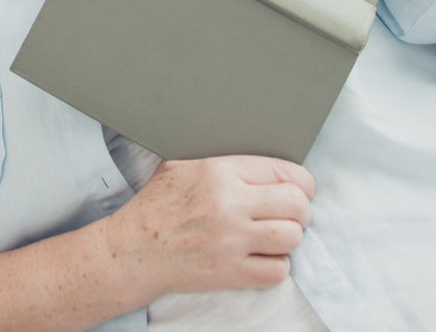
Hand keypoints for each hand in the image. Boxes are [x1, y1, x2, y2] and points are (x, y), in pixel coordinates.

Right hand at [104, 156, 313, 299]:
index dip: (301, 182)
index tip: (300, 189)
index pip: (284, 171)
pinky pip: (277, 271)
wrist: (134, 249)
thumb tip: (258, 161)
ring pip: (292, 237)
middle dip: (301, 210)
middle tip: (293, 214)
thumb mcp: (182, 165)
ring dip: (291, 238)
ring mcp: (231, 240)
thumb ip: (222, 161)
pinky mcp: (230, 273)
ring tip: (278, 236)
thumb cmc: (157, 205)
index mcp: (219, 171)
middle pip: (296, 204)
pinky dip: (278, 266)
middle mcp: (229, 204)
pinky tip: (264, 258)